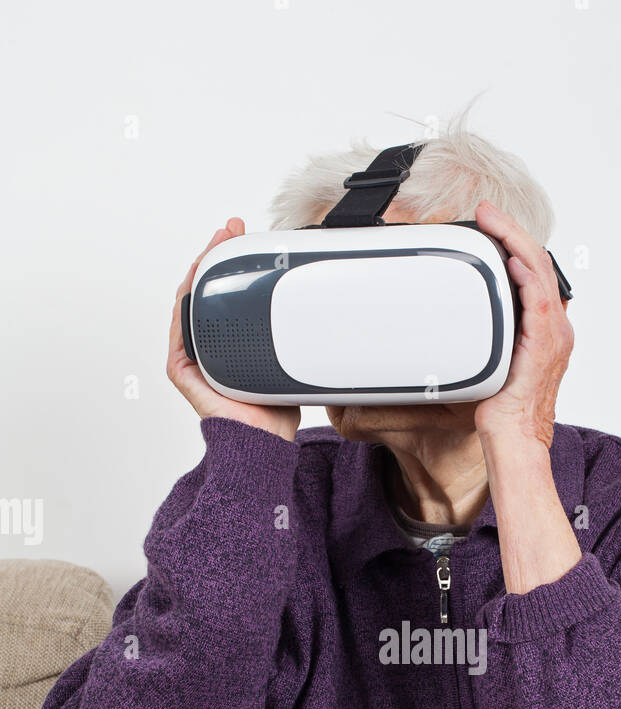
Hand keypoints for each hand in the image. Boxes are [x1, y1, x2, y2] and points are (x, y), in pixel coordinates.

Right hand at [168, 218, 300, 441]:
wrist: (264, 442)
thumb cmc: (274, 411)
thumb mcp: (289, 362)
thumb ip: (291, 336)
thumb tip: (316, 308)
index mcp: (227, 345)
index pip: (225, 296)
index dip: (232, 266)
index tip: (246, 239)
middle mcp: (207, 349)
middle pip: (205, 292)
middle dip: (215, 256)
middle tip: (231, 230)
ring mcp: (193, 358)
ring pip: (190, 302)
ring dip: (200, 268)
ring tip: (216, 242)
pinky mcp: (183, 370)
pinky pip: (181, 328)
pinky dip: (187, 301)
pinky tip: (196, 278)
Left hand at [473, 200, 573, 450]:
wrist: (515, 439)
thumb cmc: (504, 412)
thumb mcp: (493, 363)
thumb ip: (488, 336)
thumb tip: (459, 320)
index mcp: (547, 330)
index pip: (536, 273)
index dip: (517, 244)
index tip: (492, 227)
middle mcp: (556, 328)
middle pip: (539, 264)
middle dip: (513, 231)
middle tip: (487, 212)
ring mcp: (552, 335)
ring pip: (538, 272)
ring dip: (515, 240)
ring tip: (493, 220)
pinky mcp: (542, 345)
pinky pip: (537, 299)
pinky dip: (525, 274)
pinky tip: (509, 257)